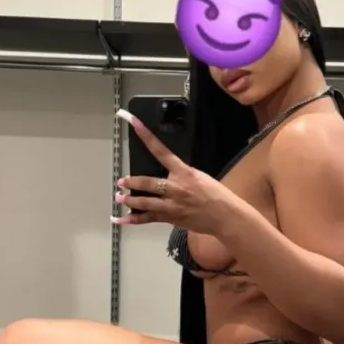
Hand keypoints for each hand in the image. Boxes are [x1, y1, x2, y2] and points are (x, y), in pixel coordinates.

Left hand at [112, 109, 237, 234]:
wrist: (225, 216)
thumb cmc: (216, 195)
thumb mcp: (200, 177)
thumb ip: (182, 174)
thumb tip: (168, 174)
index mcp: (184, 172)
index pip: (161, 151)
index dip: (146, 137)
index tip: (134, 123)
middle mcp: (175, 188)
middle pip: (147, 183)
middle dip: (132, 182)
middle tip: (121, 182)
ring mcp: (171, 205)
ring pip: (145, 202)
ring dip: (130, 199)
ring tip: (119, 197)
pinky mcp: (170, 218)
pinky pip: (148, 219)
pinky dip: (133, 220)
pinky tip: (121, 219)